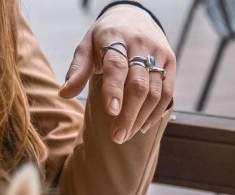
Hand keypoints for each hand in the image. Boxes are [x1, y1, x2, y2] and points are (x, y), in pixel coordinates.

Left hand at [58, 6, 173, 143]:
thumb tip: (64, 93)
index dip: (114, 89)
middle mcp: (140, 44)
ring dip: (141, 117)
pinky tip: (142, 126)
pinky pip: (167, 92)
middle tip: (117, 137)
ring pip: (154, 92)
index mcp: (115, 37)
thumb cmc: (105, 36)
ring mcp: (158, 53)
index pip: (116, 66)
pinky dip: (156, 113)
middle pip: (138, 84)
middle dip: (128, 114)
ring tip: (126, 135)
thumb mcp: (87, 46)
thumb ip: (78, 69)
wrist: (134, 16)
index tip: (111, 113)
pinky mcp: (170, 62)